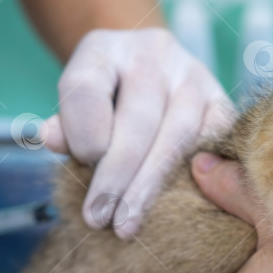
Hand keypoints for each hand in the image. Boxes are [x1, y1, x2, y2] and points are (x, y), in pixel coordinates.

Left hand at [47, 28, 234, 238]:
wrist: (149, 71)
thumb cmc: (105, 102)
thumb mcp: (76, 107)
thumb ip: (66, 125)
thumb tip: (51, 138)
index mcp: (103, 48)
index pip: (86, 88)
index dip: (82, 133)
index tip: (82, 166)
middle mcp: (152, 52)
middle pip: (138, 117)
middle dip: (117, 175)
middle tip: (100, 218)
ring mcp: (193, 74)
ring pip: (178, 133)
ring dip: (151, 185)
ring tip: (128, 224)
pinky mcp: (220, 99)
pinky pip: (212, 141)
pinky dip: (193, 177)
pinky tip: (174, 207)